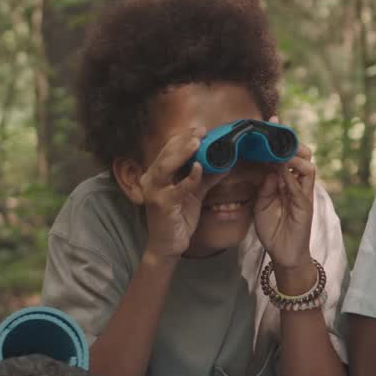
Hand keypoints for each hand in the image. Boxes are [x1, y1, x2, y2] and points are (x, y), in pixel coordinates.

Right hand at [139, 127, 224, 258]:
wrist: (168, 246)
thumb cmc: (179, 219)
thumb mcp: (194, 195)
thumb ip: (206, 179)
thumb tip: (224, 163)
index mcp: (157, 175)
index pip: (169, 151)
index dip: (184, 139)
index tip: (201, 129)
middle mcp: (151, 180)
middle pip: (166, 154)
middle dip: (184, 141)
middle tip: (201, 130)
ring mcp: (154, 192)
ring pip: (166, 166)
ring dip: (182, 153)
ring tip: (198, 141)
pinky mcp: (162, 204)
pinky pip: (177, 188)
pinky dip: (188, 178)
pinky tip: (198, 168)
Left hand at [254, 143, 316, 268]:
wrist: (283, 254)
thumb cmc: (273, 230)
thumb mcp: (262, 204)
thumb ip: (266, 187)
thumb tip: (268, 169)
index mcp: (287, 182)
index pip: (287, 156)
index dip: (281, 140)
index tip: (271, 122)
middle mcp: (298, 185)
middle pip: (303, 156)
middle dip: (292, 143)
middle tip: (277, 133)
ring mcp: (303, 194)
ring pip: (308, 167)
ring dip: (294, 157)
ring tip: (280, 152)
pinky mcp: (306, 206)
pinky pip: (302, 187)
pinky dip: (292, 177)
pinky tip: (281, 170)